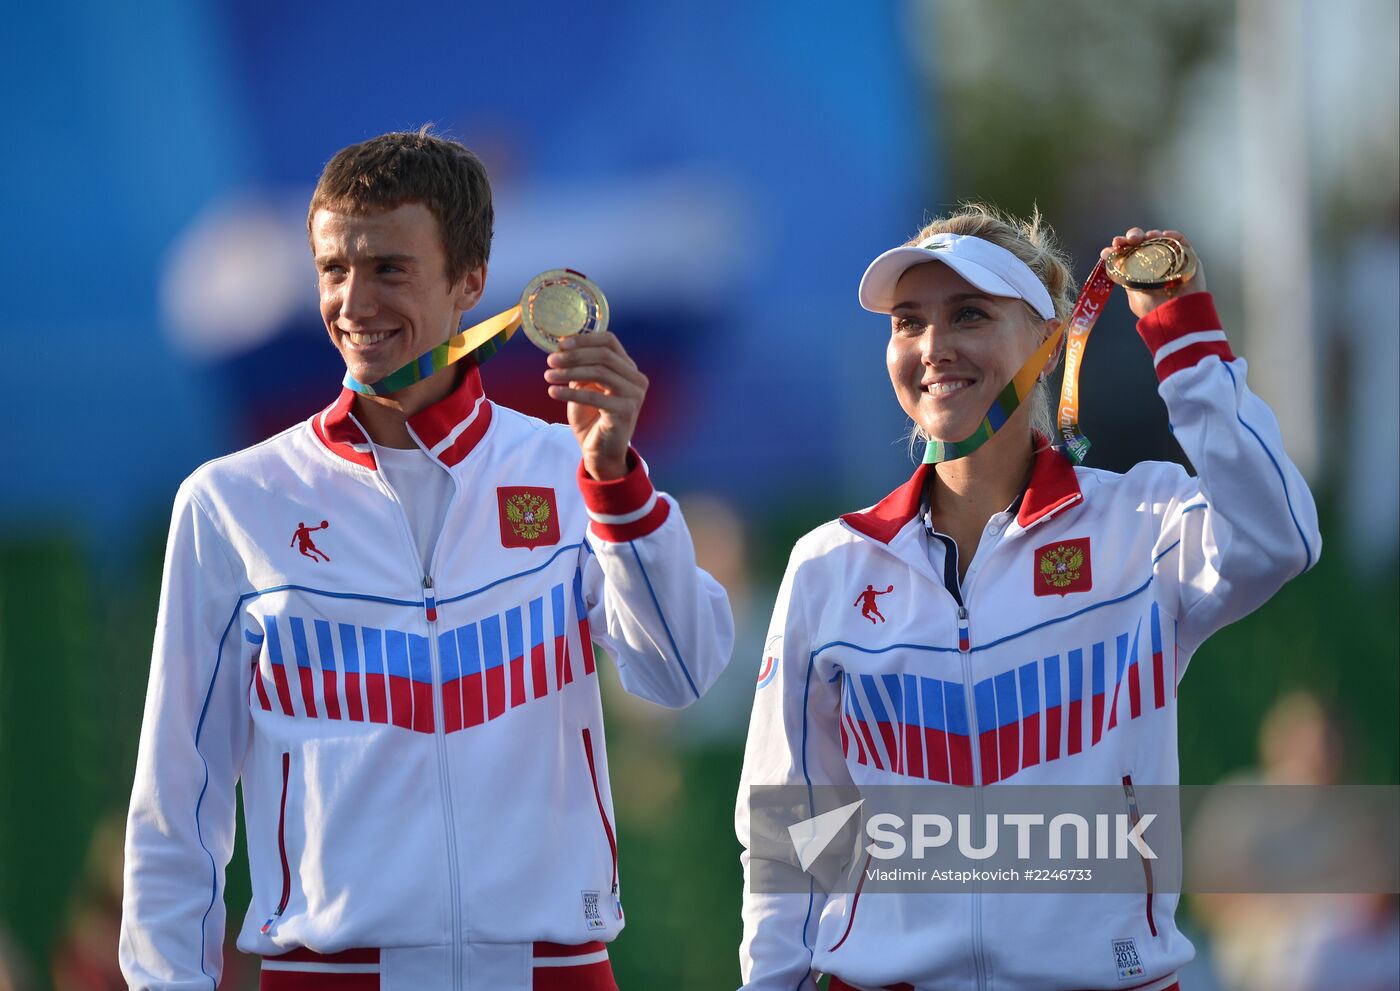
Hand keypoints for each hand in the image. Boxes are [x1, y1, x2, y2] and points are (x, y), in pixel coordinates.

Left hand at [544, 331, 647, 480]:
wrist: (600, 452)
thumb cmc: (591, 418)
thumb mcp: (584, 387)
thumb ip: (580, 368)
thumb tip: (563, 348)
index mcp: (628, 369)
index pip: (610, 342)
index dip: (585, 339)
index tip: (561, 344)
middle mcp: (636, 380)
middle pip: (604, 356)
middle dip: (574, 356)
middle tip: (550, 361)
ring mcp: (634, 395)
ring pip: (600, 372)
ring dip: (570, 372)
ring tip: (548, 376)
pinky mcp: (625, 411)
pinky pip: (594, 396)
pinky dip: (571, 392)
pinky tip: (552, 392)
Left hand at [1100, 228, 1208, 318]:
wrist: (1176, 317)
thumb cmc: (1154, 310)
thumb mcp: (1133, 290)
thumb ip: (1123, 272)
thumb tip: (1107, 254)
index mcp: (1140, 272)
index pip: (1130, 253)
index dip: (1121, 246)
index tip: (1112, 246)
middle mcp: (1155, 264)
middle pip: (1143, 242)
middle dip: (1133, 236)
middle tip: (1127, 241)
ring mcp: (1171, 260)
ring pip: (1160, 239)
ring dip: (1151, 234)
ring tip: (1145, 237)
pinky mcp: (1187, 259)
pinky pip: (1180, 242)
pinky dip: (1172, 235)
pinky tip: (1164, 235)